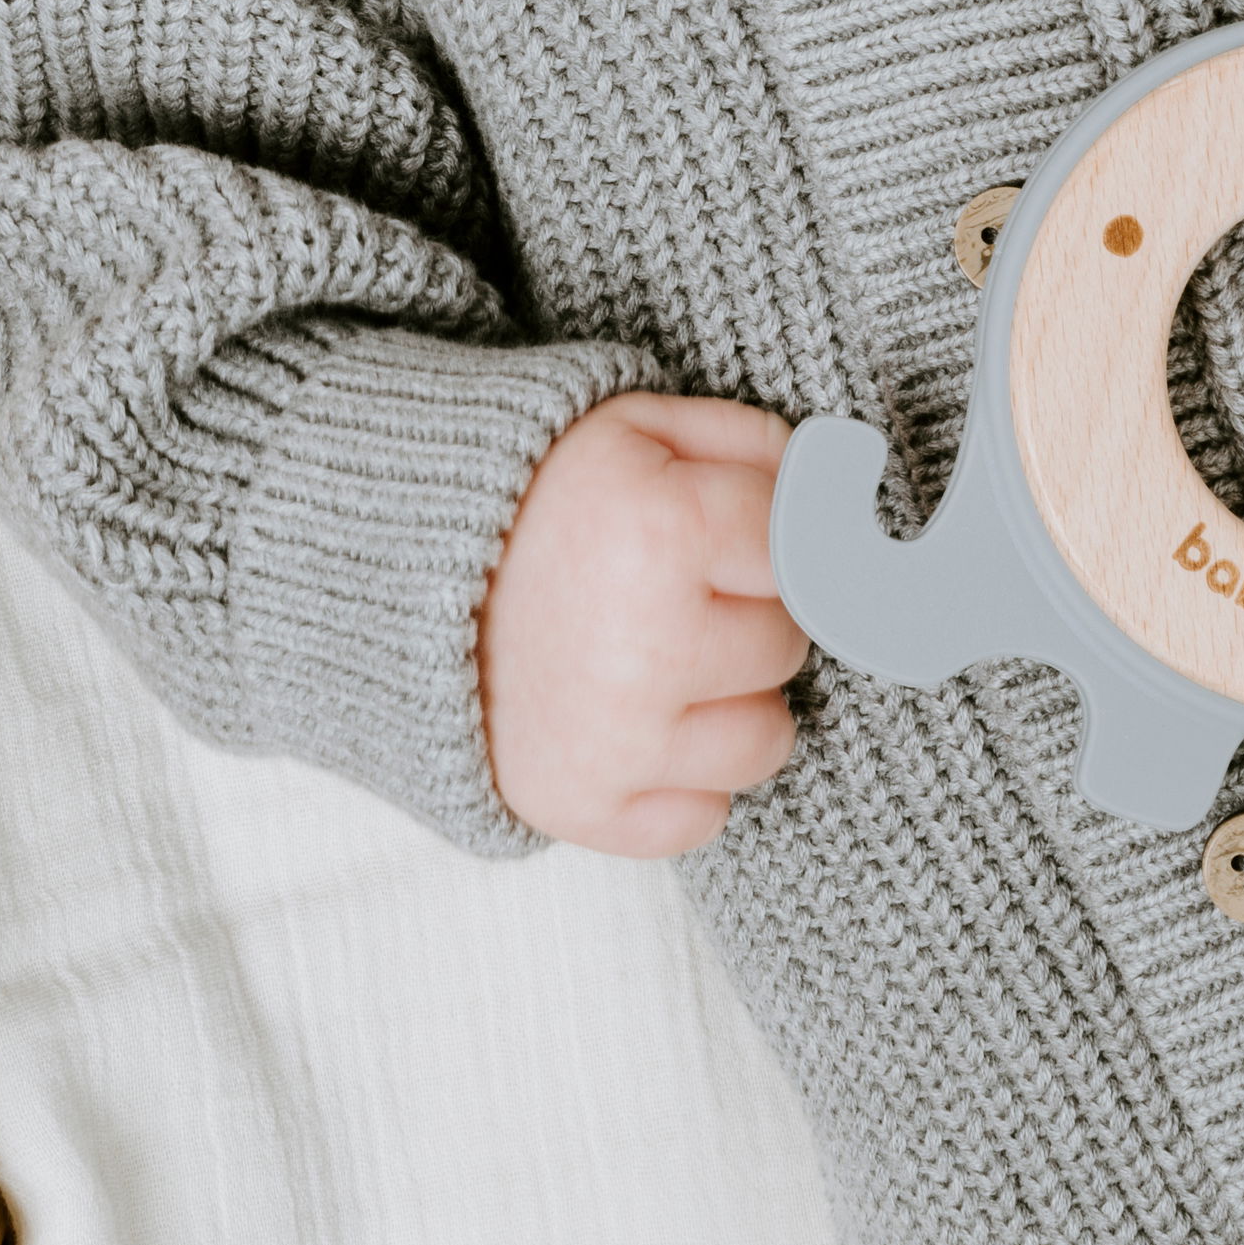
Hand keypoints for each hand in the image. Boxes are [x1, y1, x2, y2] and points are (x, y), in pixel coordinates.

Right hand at [478, 389, 805, 855]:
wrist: (395, 574)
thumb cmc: (537, 495)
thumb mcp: (640, 426)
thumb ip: (757, 447)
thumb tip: (848, 489)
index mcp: (661, 530)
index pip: (805, 553)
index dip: (768, 540)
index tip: (728, 537)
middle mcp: (644, 646)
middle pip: (787, 646)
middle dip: (747, 615)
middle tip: (676, 592)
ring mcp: (616, 741)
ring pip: (766, 741)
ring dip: (731, 701)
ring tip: (662, 658)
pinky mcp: (584, 809)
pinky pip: (706, 818)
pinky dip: (684, 778)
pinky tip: (641, 721)